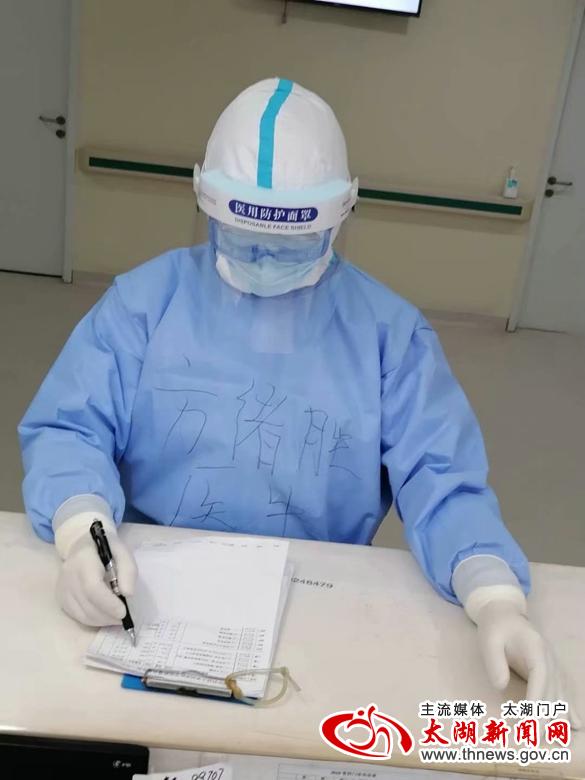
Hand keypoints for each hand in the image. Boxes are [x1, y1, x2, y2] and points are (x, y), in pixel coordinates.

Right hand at [56, 523, 136, 626]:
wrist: (82, 545)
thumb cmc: (106, 549)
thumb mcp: (123, 551)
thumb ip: (128, 570)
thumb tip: (128, 594)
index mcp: (83, 560)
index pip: (92, 587)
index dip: (108, 603)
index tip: (123, 612)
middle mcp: (68, 575)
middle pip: (87, 604)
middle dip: (107, 615)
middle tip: (123, 618)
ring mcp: (62, 588)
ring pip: (81, 614)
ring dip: (101, 621)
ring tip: (115, 617)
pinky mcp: (61, 597)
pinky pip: (76, 616)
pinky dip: (92, 620)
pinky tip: (103, 615)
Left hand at [476, 600, 580, 728]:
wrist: (506, 615)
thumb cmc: (496, 628)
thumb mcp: (489, 640)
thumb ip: (494, 661)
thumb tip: (500, 686)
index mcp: (535, 648)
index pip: (540, 677)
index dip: (537, 700)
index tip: (531, 720)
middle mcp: (549, 658)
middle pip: (552, 690)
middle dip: (545, 715)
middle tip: (533, 737)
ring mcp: (553, 665)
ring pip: (561, 694)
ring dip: (558, 716)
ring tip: (553, 737)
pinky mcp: (552, 670)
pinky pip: (563, 691)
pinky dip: (569, 708)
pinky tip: (575, 724)